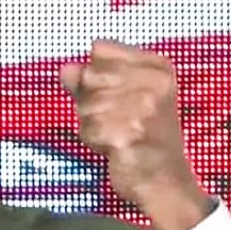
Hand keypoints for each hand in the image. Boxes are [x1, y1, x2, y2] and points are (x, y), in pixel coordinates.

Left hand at [60, 40, 212, 229]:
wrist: (166, 180)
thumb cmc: (145, 138)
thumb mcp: (124, 100)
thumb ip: (92, 81)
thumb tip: (64, 68)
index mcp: (156, 67)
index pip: (100, 49)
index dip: (97, 74)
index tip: (118, 96)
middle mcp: (152, 82)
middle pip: (89, 74)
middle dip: (91, 101)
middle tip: (117, 120)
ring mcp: (141, 108)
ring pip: (85, 104)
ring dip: (92, 124)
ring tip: (118, 134)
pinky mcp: (126, 132)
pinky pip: (87, 129)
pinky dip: (94, 141)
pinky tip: (115, 147)